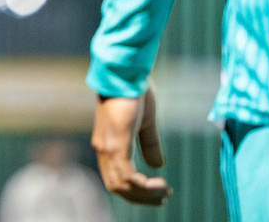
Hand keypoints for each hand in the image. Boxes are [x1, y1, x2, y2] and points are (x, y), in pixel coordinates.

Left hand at [92, 87, 171, 205]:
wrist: (126, 70)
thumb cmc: (135, 90)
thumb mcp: (146, 122)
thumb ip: (149, 143)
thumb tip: (158, 165)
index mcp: (107, 143)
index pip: (116, 178)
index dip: (136, 190)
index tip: (159, 191)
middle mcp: (102, 148)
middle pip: (117, 187)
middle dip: (141, 198)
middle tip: (164, 197)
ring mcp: (107, 147)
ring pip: (122, 185)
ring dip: (145, 195)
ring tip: (165, 192)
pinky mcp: (116, 143)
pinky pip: (128, 176)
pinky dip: (144, 186)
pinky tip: (161, 183)